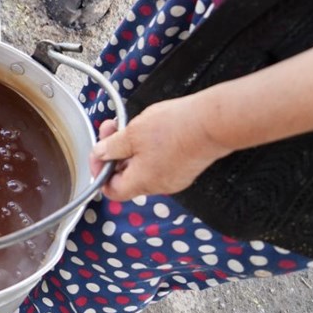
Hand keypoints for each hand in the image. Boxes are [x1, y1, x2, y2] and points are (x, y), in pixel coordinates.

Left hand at [88, 93, 233, 200]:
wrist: (213, 122)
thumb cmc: (174, 128)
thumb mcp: (132, 134)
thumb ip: (111, 147)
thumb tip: (100, 155)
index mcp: (142, 182)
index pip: (111, 190)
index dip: (100, 172)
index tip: (98, 152)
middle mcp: (159, 186)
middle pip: (126, 177)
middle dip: (115, 152)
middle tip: (113, 128)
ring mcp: (175, 178)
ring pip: (143, 167)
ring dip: (131, 147)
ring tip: (132, 125)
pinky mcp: (186, 168)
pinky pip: (160, 162)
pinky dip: (149, 148)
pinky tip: (151, 129)